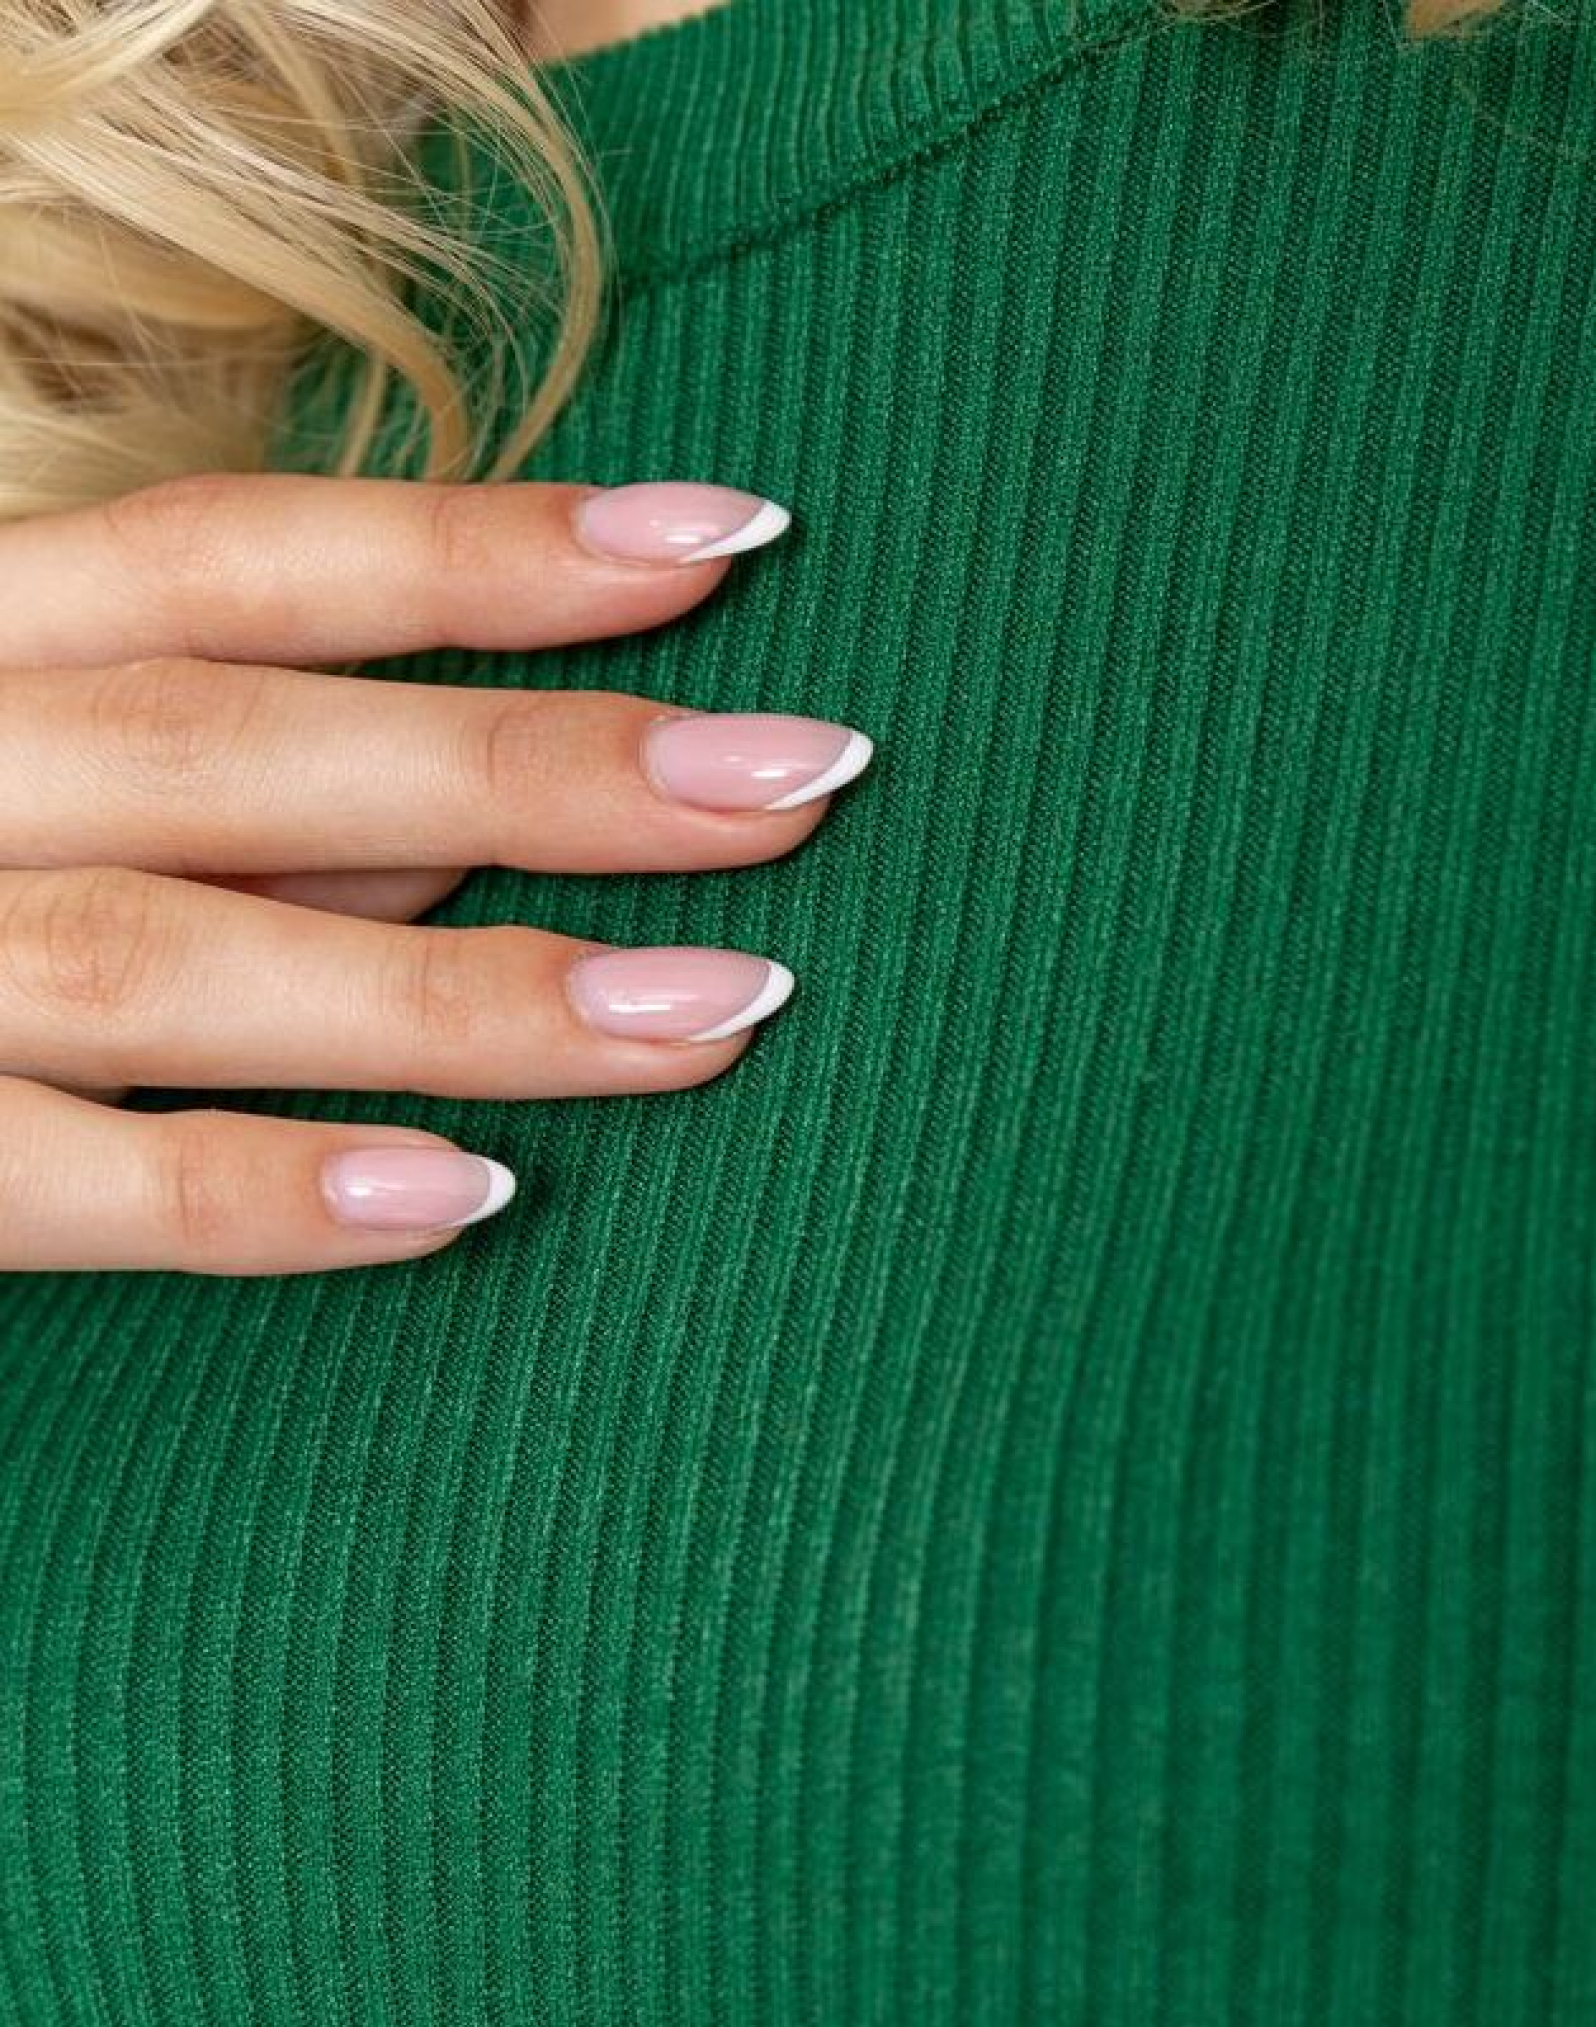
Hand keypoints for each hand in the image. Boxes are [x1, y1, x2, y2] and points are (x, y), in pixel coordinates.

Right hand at [0, 472, 870, 1275]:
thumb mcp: (25, 765)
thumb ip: (226, 794)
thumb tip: (492, 813)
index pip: (234, 559)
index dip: (476, 547)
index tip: (728, 538)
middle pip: (248, 745)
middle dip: (535, 761)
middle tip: (802, 782)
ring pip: (186, 959)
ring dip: (465, 992)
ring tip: (719, 1011)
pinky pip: (73, 1182)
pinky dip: (264, 1191)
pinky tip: (469, 1203)